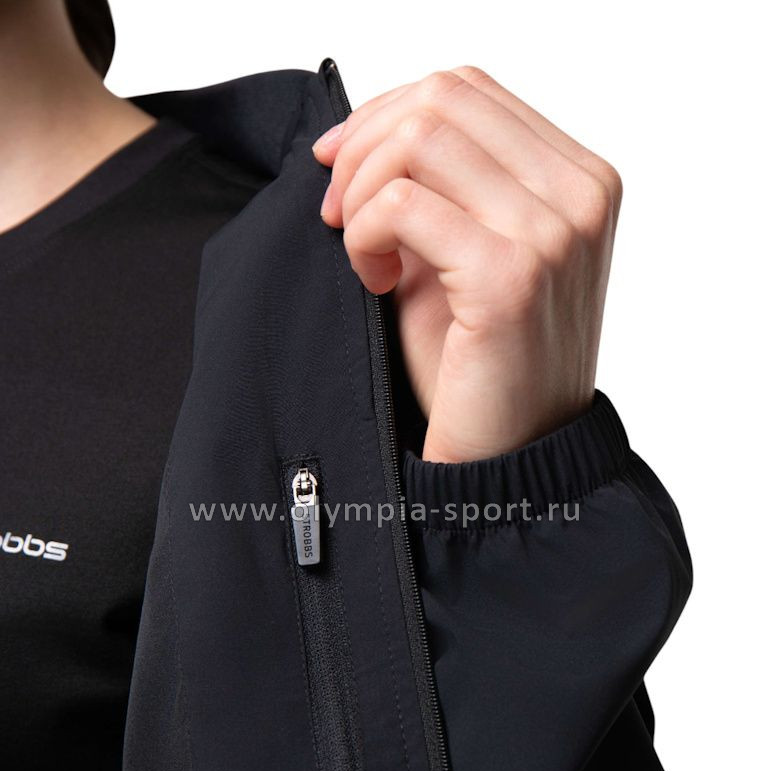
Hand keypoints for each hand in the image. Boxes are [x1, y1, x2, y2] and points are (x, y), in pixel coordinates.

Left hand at [312, 66, 621, 462]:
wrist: (510, 457)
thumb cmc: (480, 365)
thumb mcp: (463, 255)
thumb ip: (438, 187)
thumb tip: (360, 135)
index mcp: (579, 179)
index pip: (467, 90)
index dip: (386, 112)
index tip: (339, 163)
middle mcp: (580, 194)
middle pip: (440, 100)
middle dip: (363, 148)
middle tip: (335, 212)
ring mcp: (554, 232)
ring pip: (419, 140)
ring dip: (362, 193)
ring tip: (362, 255)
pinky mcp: (512, 276)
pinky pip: (403, 205)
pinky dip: (366, 234)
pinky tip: (373, 281)